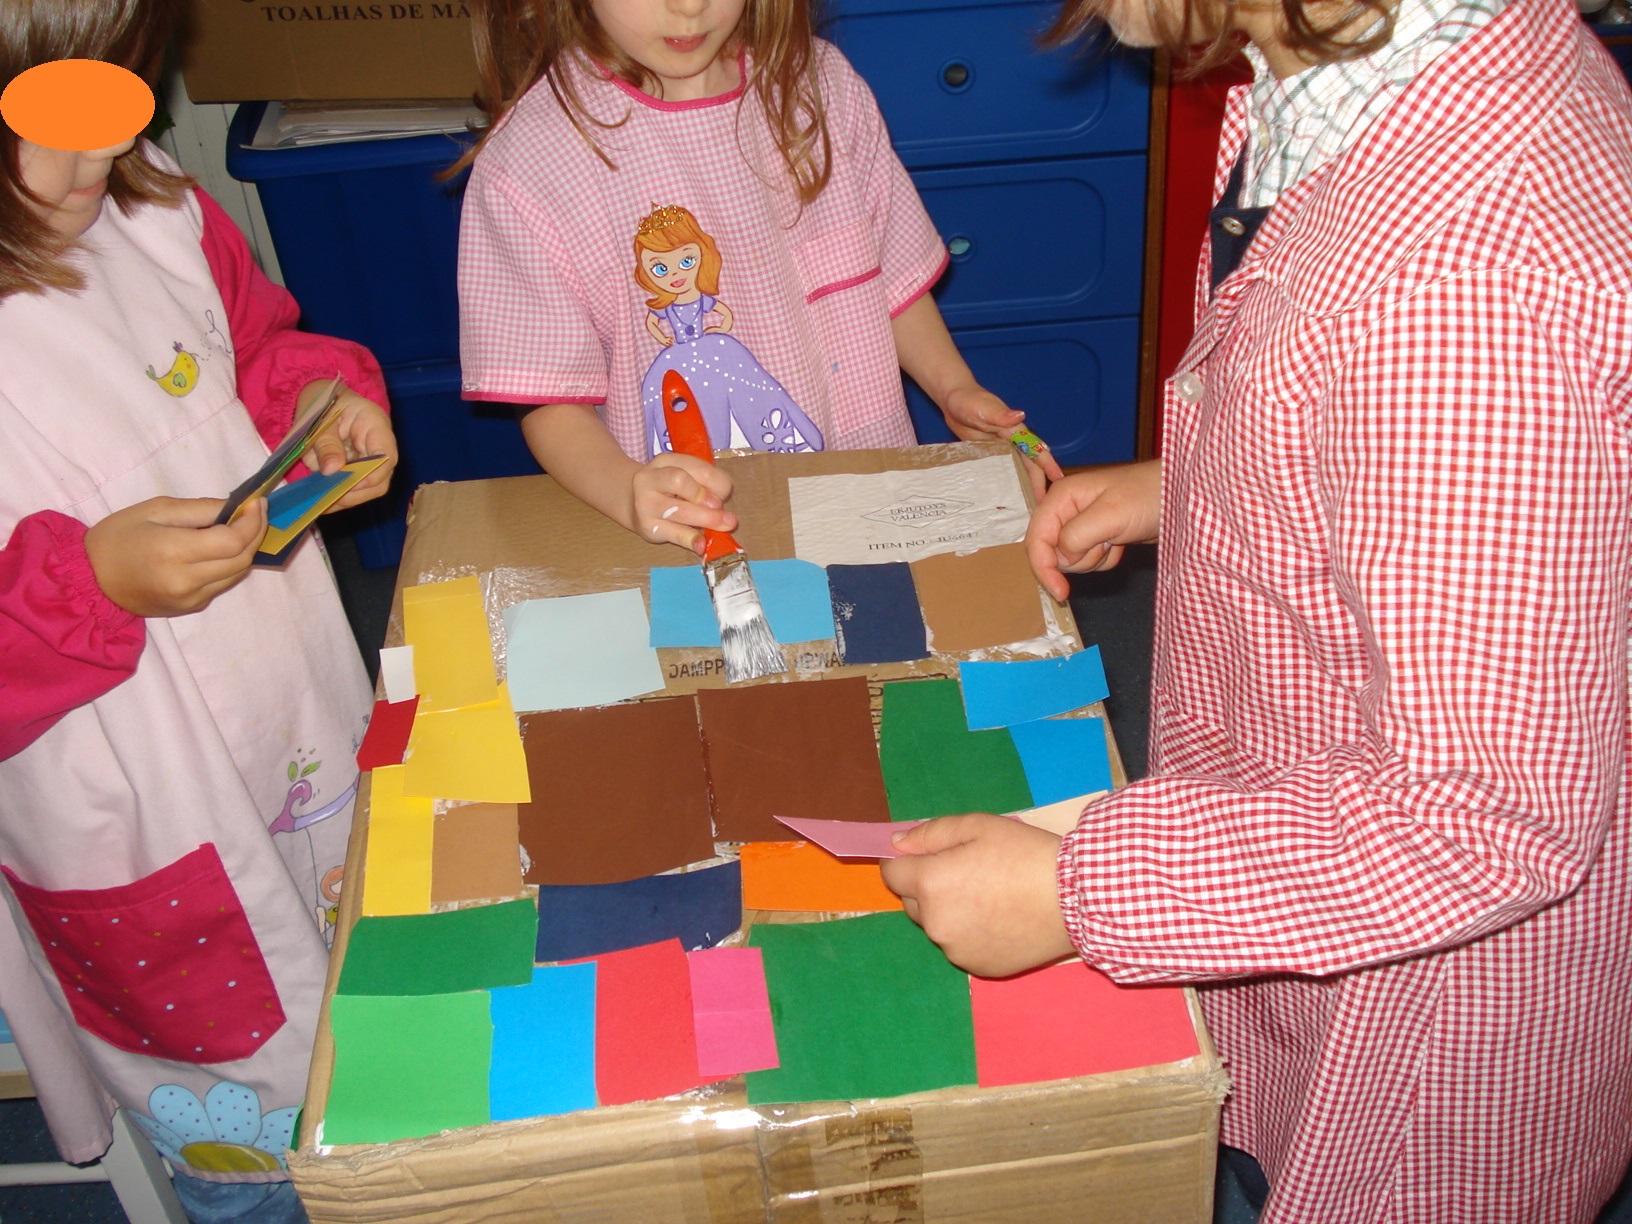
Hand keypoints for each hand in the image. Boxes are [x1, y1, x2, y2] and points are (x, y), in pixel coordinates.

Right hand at [85, 496, 268, 617]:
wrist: (90, 579)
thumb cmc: (117, 537)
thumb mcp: (154, 510)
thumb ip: (199, 509)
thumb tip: (237, 507)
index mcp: (173, 552)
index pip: (232, 541)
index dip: (252, 521)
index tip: (258, 503)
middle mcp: (186, 580)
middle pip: (242, 559)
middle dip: (255, 533)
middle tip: (256, 512)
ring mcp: (190, 599)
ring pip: (237, 574)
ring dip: (245, 550)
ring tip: (241, 527)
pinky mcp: (190, 608)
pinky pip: (222, 584)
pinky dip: (229, 565)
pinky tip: (220, 549)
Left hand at [298, 385, 397, 511]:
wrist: (319, 397)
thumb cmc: (321, 402)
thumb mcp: (318, 420)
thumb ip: (326, 444)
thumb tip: (332, 470)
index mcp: (374, 424)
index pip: (386, 455)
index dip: (372, 475)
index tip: (347, 484)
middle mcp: (379, 445)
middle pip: (380, 478)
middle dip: (356, 492)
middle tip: (329, 498)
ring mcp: (369, 459)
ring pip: (369, 488)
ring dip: (346, 497)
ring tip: (322, 501)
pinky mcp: (358, 468)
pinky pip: (356, 488)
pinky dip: (340, 496)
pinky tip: (323, 500)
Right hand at [631, 452, 737, 553]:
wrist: (632, 503)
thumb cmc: (668, 488)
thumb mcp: (684, 475)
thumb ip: (704, 483)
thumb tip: (721, 505)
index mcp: (664, 461)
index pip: (694, 466)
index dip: (716, 480)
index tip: (725, 492)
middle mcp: (649, 479)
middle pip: (680, 482)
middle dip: (706, 496)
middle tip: (722, 508)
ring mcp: (645, 504)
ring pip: (679, 510)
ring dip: (707, 518)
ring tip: (725, 525)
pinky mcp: (648, 527)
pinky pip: (674, 534)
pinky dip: (691, 540)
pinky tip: (702, 545)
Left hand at [882, 814, 1075, 978]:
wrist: (1077, 898)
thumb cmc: (1025, 854)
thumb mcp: (978, 826)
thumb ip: (930, 834)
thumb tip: (896, 845)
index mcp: (929, 884)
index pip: (892, 873)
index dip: (905, 862)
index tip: (927, 857)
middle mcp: (935, 923)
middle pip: (911, 902)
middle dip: (927, 887)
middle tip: (967, 872)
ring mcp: (956, 950)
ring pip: (937, 926)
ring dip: (949, 911)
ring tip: (989, 896)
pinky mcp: (978, 968)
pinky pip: (960, 947)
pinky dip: (970, 934)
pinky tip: (1000, 919)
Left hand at [941, 385, 1064, 497]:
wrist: (953, 400)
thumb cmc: (969, 400)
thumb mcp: (984, 408)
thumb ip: (1000, 414)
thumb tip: (1019, 416)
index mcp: (1016, 430)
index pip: (1036, 449)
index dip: (1048, 464)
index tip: (1059, 479)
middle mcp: (1013, 442)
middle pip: (1030, 466)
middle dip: (1038, 484)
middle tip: (1043, 506)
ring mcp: (1002, 450)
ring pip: (1018, 471)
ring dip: (1024, 488)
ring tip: (1028, 508)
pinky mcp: (991, 455)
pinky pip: (1002, 472)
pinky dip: (1007, 485)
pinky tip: (1006, 500)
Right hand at [1026, 459, 1161, 601]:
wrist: (1181, 496)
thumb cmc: (1147, 497)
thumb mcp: (1110, 515)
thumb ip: (1076, 536)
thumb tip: (1061, 558)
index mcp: (1061, 497)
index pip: (1036, 539)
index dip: (1043, 567)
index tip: (1060, 592)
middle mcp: (1066, 510)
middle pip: (1053, 553)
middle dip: (1080, 557)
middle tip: (1107, 541)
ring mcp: (1083, 524)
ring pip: (1072, 561)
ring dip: (1096, 558)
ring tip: (1116, 538)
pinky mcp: (1099, 536)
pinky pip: (1091, 561)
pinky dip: (1107, 558)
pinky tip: (1121, 542)